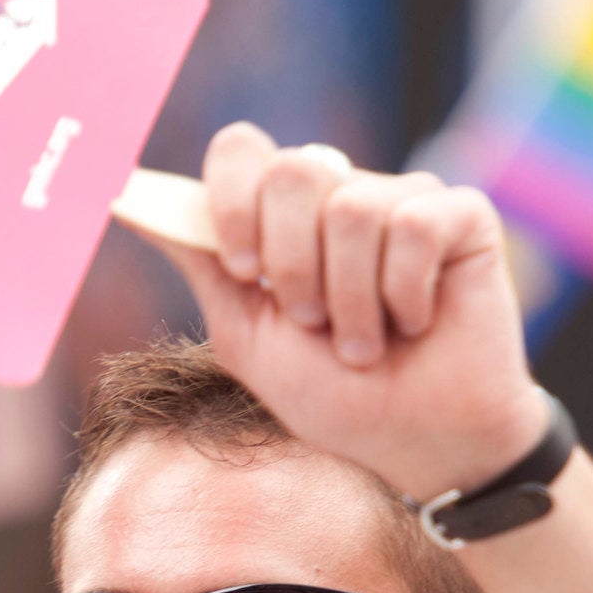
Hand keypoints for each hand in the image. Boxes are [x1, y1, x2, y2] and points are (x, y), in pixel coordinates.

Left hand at [141, 123, 549, 500]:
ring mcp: (404, 199)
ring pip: (353, 208)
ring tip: (368, 344)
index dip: (233, 202)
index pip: (241, 150)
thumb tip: (130, 201)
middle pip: (293, 171)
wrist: (419, 442)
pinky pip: (414, 225)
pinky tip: (418, 322)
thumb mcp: (249, 338)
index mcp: (286, 216)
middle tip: (314, 324)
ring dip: (352, 300)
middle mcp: (343, 194)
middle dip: (294, 265)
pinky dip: (405, 293)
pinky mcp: (462, 216)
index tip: (245, 270)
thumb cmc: (338, 397)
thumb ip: (203, 266)